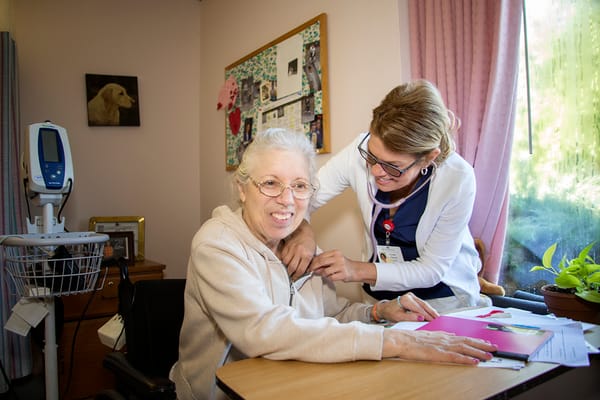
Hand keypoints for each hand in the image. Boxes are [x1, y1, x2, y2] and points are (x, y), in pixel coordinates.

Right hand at [280, 220, 315, 280]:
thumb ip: (308, 264)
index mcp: (307, 255)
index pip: (300, 270)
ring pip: (286, 262)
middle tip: (290, 276)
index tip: (295, 279)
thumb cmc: (309, 244)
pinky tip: (285, 262)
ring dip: (286, 267)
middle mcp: (299, 252)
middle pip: (292, 267)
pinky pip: (282, 256)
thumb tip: (304, 273)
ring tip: (287, 269)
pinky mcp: (286, 246)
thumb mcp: (312, 254)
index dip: (297, 276)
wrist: (304, 232)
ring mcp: (292, 249)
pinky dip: (283, 261)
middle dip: (290, 274)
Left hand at [309, 250, 371, 282]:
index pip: (320, 256)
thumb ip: (325, 260)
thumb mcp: (335, 259)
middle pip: (321, 262)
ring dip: (323, 274)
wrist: (356, 270)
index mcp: (335, 252)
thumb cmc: (344, 265)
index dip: (313, 261)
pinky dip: (329, 278)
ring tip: (326, 274)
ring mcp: (341, 266)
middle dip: (314, 267)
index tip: (310, 265)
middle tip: (311, 270)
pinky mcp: (343, 274)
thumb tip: (313, 265)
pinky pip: (331, 277)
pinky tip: (332, 276)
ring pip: (325, 271)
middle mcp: (338, 258)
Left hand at [378, 293, 439, 321]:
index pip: (419, 309)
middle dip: (432, 312)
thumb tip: (421, 317)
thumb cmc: (390, 313)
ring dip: (431, 311)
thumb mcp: (398, 318)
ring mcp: (412, 296)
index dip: (427, 316)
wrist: (385, 308)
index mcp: (406, 300)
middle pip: (424, 305)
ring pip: (424, 304)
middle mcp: (410, 296)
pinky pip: (422, 304)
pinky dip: (428, 309)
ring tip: (438, 318)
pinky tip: (432, 314)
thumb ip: (410, 317)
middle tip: (439, 319)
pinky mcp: (413, 298)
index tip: (434, 322)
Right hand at [382, 329, 496, 364]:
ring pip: (464, 348)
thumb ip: (441, 335)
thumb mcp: (428, 335)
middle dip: (482, 345)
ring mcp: (442, 346)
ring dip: (478, 352)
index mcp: (442, 335)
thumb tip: (452, 335)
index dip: (476, 340)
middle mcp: (444, 339)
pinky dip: (466, 359)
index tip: (486, 342)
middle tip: (495, 348)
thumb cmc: (410, 339)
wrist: (399, 340)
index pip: (463, 337)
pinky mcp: (437, 354)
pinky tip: (474, 361)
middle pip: (467, 342)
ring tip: (489, 355)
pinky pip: (455, 357)